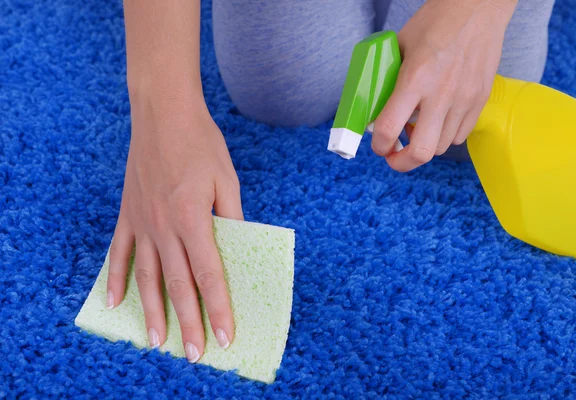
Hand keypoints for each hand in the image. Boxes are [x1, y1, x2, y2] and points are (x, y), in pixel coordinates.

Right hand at [107, 83, 242, 361]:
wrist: (163, 113)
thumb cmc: (201, 143)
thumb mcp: (227, 180)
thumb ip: (231, 217)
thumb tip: (236, 248)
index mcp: (193, 218)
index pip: (209, 274)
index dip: (217, 308)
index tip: (224, 336)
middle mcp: (164, 227)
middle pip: (177, 284)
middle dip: (187, 323)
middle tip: (193, 354)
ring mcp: (141, 222)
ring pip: (146, 277)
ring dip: (151, 312)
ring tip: (156, 342)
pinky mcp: (128, 214)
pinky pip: (119, 253)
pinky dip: (117, 278)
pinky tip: (115, 302)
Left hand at [372, 0, 516, 170]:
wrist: (478, 7)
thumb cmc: (436, 22)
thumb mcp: (399, 45)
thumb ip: (388, 78)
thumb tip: (376, 106)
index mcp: (415, 79)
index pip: (389, 128)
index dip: (379, 145)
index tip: (378, 145)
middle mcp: (441, 94)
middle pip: (422, 152)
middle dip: (402, 162)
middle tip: (394, 156)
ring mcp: (464, 99)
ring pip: (442, 147)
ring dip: (424, 146)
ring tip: (416, 133)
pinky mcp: (480, 100)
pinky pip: (461, 135)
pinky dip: (445, 136)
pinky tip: (437, 122)